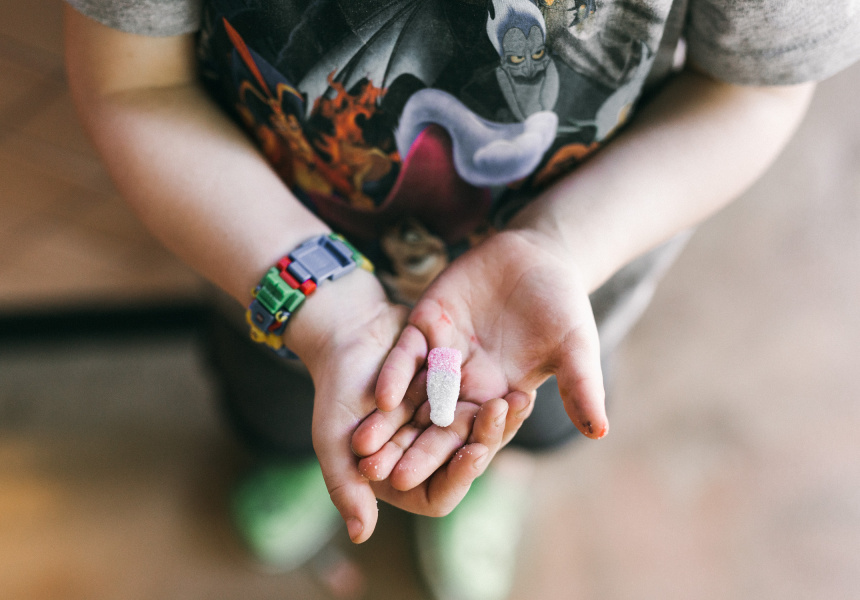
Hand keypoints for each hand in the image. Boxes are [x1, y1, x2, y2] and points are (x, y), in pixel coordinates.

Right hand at [288, 269, 533, 540]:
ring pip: (481, 434)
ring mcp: (446, 429)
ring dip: (503, 421)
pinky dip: (501, 398)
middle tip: (503, 414)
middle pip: (467, 461)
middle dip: (489, 438)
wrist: (348, 335)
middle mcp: (429, 458)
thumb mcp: (333, 440)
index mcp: (402, 477)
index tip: (474, 453)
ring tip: (521, 400)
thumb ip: (345, 486)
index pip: (439, 494)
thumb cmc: (335, 392)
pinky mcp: (458, 400)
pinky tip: (519, 387)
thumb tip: (360, 536)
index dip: (458, 478)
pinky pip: (485, 405)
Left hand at [353, 229, 606, 492]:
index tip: (427, 487)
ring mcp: (442, 354)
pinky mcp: (426, 324)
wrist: (538, 255)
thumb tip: (601, 433)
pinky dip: (393, 375)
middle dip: (410, 449)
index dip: (450, 461)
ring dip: (388, 421)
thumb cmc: (562, 305)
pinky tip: (378, 397)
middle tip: (385, 479)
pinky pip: (406, 354)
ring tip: (363, 449)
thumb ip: (580, 387)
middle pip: (433, 424)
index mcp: (497, 397)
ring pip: (410, 395)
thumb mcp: (575, 346)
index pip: (472, 436)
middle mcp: (464, 382)